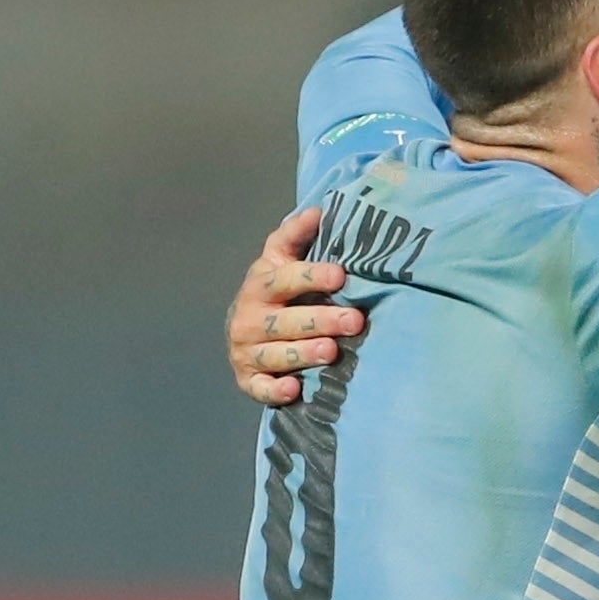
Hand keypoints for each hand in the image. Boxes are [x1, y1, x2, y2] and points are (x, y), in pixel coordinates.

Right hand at [227, 206, 360, 405]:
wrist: (242, 330)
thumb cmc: (275, 291)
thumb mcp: (280, 259)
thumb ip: (296, 235)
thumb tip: (319, 209)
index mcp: (261, 284)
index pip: (286, 278)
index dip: (313, 276)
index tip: (341, 275)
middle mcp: (249, 317)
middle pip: (286, 321)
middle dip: (321, 320)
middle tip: (355, 321)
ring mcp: (246, 350)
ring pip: (276, 354)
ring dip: (303, 353)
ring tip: (332, 351)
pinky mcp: (248, 379)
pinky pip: (260, 388)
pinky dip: (275, 390)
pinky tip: (295, 389)